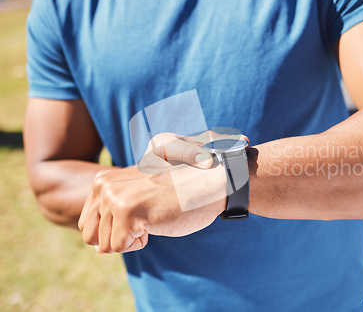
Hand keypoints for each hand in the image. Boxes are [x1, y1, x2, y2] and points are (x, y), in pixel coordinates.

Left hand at [78, 131, 239, 253]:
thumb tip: (95, 247)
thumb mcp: (138, 196)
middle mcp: (103, 186)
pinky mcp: (126, 212)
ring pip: (104, 245)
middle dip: (117, 237)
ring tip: (151, 217)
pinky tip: (155, 222)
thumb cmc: (178, 193)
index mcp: (102, 180)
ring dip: (130, 240)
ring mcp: (113, 198)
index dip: (115, 228)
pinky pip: (119, 247)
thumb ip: (112, 214)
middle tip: (144, 218)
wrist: (209, 183)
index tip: (140, 211)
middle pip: (90, 235)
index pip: (88, 223)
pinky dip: (140, 243)